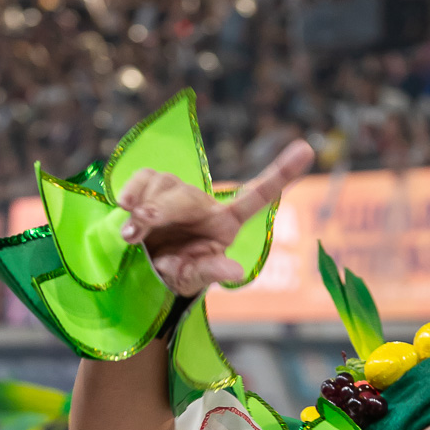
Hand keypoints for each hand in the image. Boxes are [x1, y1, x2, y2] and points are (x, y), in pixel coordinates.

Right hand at [117, 139, 313, 295]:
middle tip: (132, 234)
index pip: (256, 195)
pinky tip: (122, 208)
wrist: (140, 271)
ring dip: (141, 208)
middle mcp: (202, 202)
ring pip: (160, 184)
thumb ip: (209, 273)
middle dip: (155, 212)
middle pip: (185, 196)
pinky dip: (131, 192)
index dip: (282, 172)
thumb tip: (234, 272)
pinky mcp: (151, 186)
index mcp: (224, 223)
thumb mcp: (190, 280)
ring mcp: (176, 192)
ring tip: (129, 236)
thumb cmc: (174, 276)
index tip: (307, 149)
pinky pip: (143, 178)